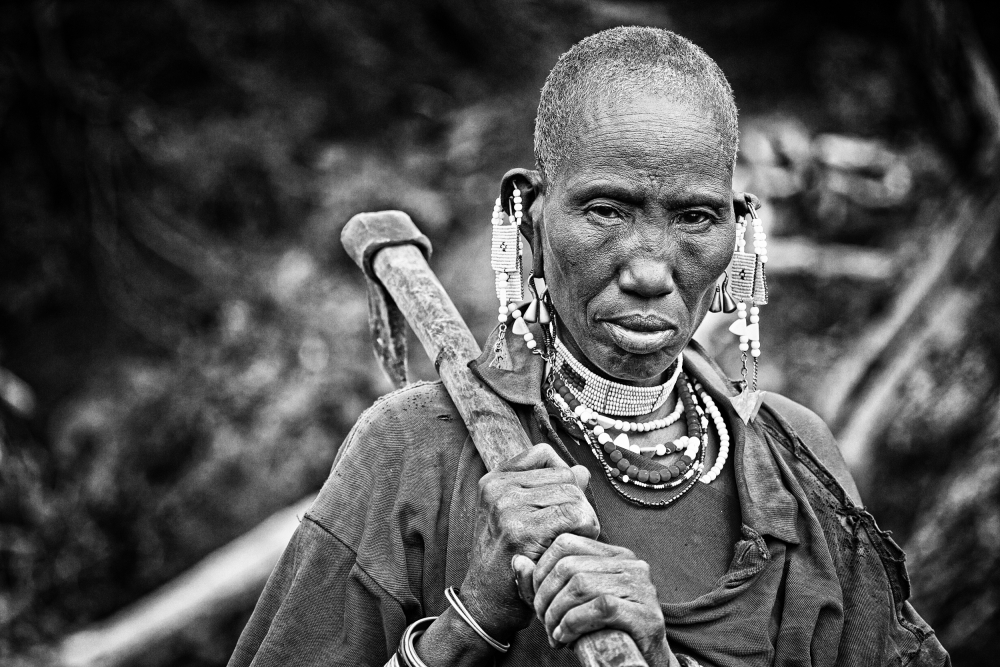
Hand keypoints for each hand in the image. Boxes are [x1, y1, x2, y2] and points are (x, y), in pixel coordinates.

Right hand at [459, 444, 599, 641]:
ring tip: (565, 541)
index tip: (556, 505)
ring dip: (583, 520)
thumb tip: (581, 470)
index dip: (561, 478)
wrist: (486, 602)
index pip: (544, 455)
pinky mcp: (523, 531)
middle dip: (576, 503)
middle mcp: (498, 489)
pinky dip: (584, 532)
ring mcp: (508, 508)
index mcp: (494, 480)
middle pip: (565, 475)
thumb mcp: (518, 516)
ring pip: (574, 494)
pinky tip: (568, 549)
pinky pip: (576, 515)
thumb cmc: (507, 559)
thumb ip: (546, 489)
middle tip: (565, 532)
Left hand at [515, 533, 676, 666]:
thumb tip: (518, 561)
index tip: (538, 599)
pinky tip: (567, 638)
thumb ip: (544, 584)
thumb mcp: (572, 604)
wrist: (642, 663)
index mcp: (614, 555)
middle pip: (569, 566)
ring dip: (557, 614)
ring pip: (581, 585)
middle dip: (546, 597)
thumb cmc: (605, 631)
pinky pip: (599, 607)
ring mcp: (641, 587)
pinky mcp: (645, 613)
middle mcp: (631, 564)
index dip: (542, 570)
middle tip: (544, 622)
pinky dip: (573, 624)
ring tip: (554, 633)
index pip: (566, 543)